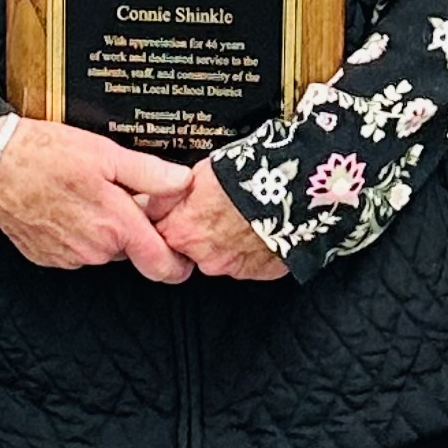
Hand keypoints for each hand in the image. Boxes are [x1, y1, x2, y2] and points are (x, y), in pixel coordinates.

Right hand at [0, 118, 196, 279]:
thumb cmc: (46, 154)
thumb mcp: (106, 154)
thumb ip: (150, 174)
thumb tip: (183, 184)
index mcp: (115, 225)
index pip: (162, 264)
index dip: (178, 263)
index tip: (183, 255)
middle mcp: (94, 250)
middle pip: (131, 250)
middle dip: (131, 230)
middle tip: (118, 196)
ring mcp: (69, 257)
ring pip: (103, 249)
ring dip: (102, 229)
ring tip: (85, 194)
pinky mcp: (47, 258)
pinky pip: (76, 250)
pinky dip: (77, 232)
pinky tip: (64, 206)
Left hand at [151, 161, 288, 281]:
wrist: (290, 188)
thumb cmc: (246, 175)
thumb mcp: (196, 175)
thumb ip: (171, 196)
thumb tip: (156, 202)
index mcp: (181, 231)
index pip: (160, 233)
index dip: (170, 220)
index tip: (179, 211)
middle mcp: (204, 257)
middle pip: (192, 249)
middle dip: (201, 233)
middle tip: (218, 210)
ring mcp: (234, 268)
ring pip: (223, 256)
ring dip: (229, 241)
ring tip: (244, 216)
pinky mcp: (260, 272)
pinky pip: (251, 261)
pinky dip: (254, 248)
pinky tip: (261, 227)